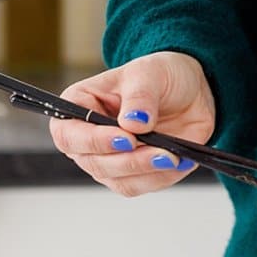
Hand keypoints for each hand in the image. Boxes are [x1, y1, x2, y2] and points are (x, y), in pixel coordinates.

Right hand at [47, 50, 214, 196]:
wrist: (189, 90)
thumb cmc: (159, 75)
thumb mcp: (149, 72)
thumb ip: (140, 96)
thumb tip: (134, 123)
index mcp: (80, 105)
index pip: (68, 133)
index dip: (92, 141)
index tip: (125, 138)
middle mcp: (88, 137)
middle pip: (93, 163)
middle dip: (128, 160)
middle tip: (158, 151)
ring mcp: (109, 158)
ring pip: (118, 179)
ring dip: (147, 171)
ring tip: (172, 156)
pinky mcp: (132, 173)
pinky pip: (141, 185)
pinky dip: (161, 177)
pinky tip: (179, 161)